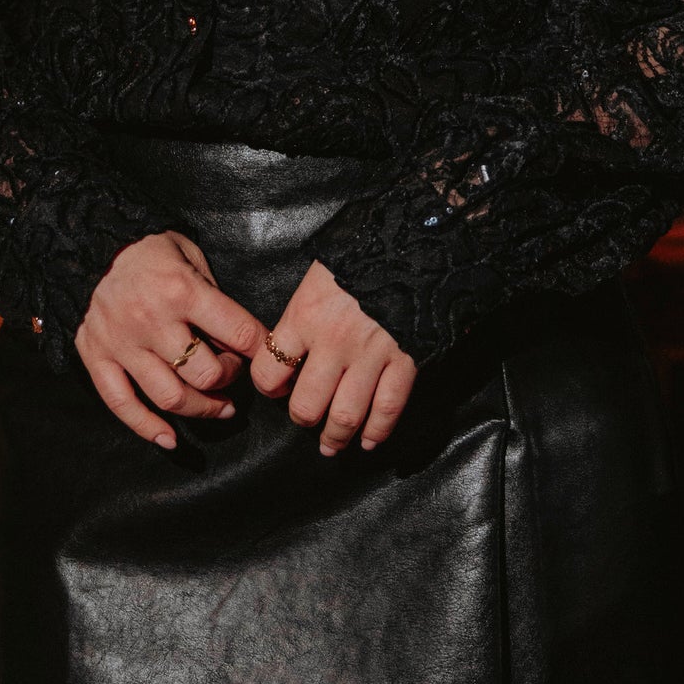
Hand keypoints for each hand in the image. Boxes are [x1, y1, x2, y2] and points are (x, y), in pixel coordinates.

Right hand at [75, 230, 266, 450]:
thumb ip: (212, 294)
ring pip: (170, 397)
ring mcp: (123, 344)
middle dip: (230, 379)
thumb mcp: (189, 254)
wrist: (89, 244)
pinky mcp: (97, 358)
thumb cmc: (148, 249)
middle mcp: (153, 322)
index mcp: (181, 291)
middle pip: (206, 374)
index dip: (262, 350)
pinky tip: (170, 439)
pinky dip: (147, 428)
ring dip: (202, 410)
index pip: (237, 332)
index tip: (268, 355)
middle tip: (233, 373)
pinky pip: (122, 404)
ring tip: (219, 408)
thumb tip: (236, 337)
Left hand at [252, 259, 416, 454]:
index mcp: (305, 316)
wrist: (414, 238)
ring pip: (346, 416)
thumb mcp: (318, 273)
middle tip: (306, 419)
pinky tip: (369, 441)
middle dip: (304, 419)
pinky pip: (388, 408)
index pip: (269, 370)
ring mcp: (371, 355)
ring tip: (332, 446)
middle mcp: (333, 342)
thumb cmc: (361, 252)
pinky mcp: (405, 360)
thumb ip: (301, 310)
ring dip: (337, 437)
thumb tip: (287, 342)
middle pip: (307, 405)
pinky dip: (378, 431)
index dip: (269, 386)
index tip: (277, 387)